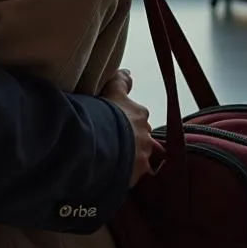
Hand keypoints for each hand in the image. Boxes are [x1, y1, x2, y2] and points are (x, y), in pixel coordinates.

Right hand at [101, 69, 152, 186]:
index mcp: (138, 113)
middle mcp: (145, 134)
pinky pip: (133, 175)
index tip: (120, 122)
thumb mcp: (110, 91)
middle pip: (141, 136)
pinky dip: (126, 174)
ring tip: (115, 160)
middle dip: (132, 138)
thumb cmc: (104, 113)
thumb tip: (128, 72)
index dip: (128, 118)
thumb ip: (120, 81)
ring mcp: (142, 155)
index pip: (138, 114)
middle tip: (115, 140)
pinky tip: (114, 174)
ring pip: (140, 157)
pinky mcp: (136, 174)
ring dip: (131, 157)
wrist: (101, 142)